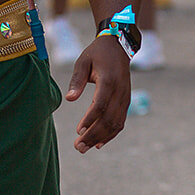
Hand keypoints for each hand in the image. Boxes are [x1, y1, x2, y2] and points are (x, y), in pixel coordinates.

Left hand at [66, 36, 130, 152]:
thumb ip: (76, 80)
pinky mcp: (126, 101)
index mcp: (109, 81)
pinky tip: (99, 143)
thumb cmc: (97, 54)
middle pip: (108, 119)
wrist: (119, 47)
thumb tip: (69, 99)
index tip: (78, 130)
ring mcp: (125, 98)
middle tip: (78, 147)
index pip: (100, 105)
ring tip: (85, 148)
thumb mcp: (83, 61)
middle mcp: (120, 92)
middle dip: (93, 135)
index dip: (90, 120)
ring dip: (101, 138)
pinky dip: (111, 134)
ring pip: (116, 123)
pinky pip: (120, 121)